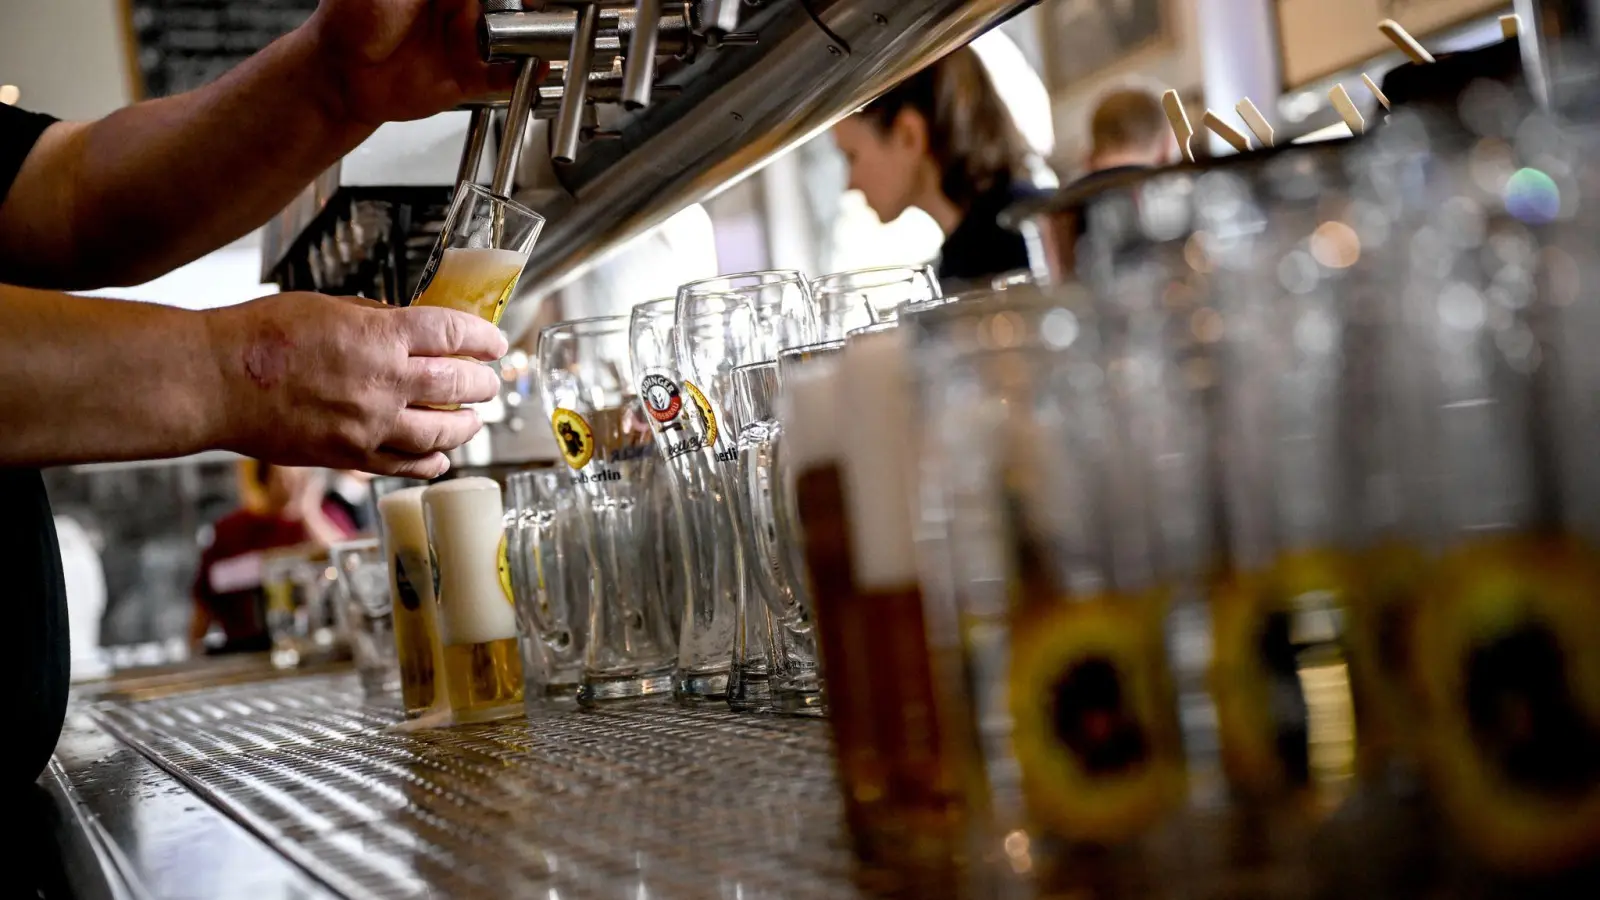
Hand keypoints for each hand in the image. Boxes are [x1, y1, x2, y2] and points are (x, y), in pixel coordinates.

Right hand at [205, 293, 507, 477]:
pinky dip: (430, 463)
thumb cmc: (259, 336)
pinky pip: (405, 465)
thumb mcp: (327, 306)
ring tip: (474, 422)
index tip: (495, 343)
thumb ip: (374, 318)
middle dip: (482, 384)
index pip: (453, 333)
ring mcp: (369, 424)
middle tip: (489, 383)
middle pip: (457, 385)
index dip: (483, 338)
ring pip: (440, 432)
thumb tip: (405, 325)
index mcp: (381, 336)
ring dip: (466, 426)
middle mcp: (384, 382)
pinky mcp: (349, 456)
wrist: (215, 380)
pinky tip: (441, 460)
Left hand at [305, 0, 542, 126]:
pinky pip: (502, 75)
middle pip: (508, 5)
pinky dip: (522, 74)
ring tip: (545, 35)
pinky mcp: (466, 77)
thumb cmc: (351, 19)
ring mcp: (464, 42)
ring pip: (512, 36)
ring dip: (533, 36)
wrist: (338, 74)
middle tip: (534, 7)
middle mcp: (459, 9)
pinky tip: (534, 68)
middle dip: (527, 6)